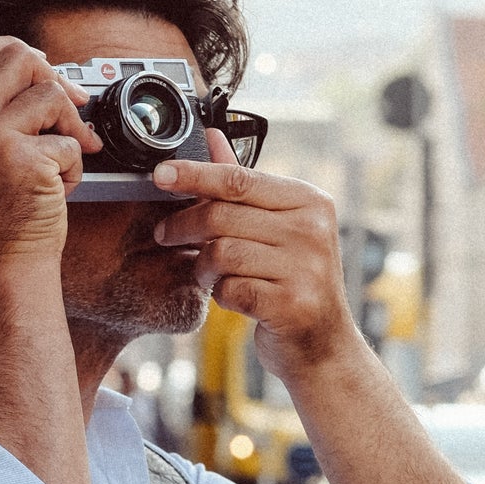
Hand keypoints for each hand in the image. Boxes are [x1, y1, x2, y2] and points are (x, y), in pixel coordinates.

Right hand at [0, 36, 100, 274]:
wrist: (1, 267)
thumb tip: (39, 66)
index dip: (10, 48)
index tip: (38, 65)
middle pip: (16, 57)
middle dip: (52, 78)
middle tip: (67, 110)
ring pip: (50, 94)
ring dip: (69, 128)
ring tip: (60, 162)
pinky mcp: (23, 160)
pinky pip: (70, 141)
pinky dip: (75, 168)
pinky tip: (58, 190)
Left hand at [151, 130, 354, 379]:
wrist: (323, 346)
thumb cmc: (293, 282)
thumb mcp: (276, 227)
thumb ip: (243, 184)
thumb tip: (212, 137)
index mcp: (309, 202)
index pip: (239, 179)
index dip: (194, 174)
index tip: (161, 174)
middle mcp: (312, 230)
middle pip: (223, 215)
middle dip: (184, 225)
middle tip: (164, 234)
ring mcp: (305, 268)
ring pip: (221, 252)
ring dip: (203, 266)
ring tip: (206, 273)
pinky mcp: (291, 304)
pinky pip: (231, 289)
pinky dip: (222, 295)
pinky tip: (233, 297)